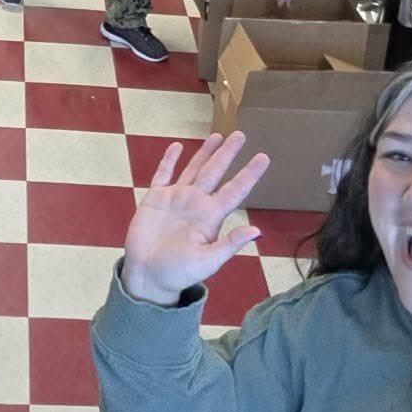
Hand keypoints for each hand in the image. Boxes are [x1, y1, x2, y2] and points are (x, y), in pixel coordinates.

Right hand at [119, 133, 269, 305]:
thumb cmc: (178, 273)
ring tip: (217, 135)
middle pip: (215, 172)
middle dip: (227, 153)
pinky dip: (169, 160)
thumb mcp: (207, 261)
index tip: (263, 157)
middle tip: (240, 134)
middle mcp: (196, 203)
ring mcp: (176, 199)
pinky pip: (163, 174)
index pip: (235, 190)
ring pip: (193, 169)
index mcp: (211, 217)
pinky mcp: (155, 199)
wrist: (148, 276)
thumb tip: (256, 231)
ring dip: (204, 153)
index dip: (249, 174)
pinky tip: (176, 147)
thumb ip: (229, 244)